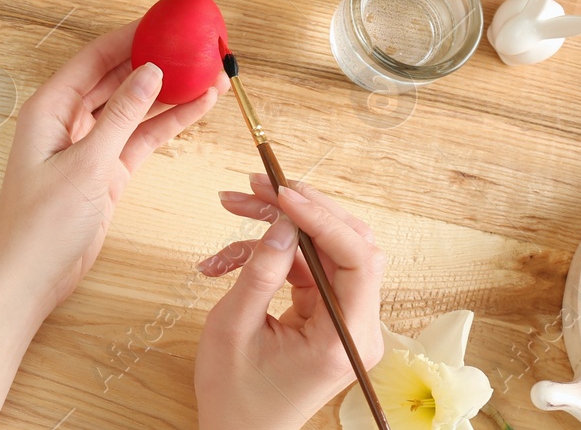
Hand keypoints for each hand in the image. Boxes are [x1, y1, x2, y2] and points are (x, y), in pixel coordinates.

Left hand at [0, 21, 224, 320]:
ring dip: (169, 93)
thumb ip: (121, 116)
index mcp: (49, 108)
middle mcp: (67, 120)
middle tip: (195, 46)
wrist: (31, 277)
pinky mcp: (106, 170)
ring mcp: (89, 145)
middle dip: (155, 60)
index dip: (129, 36)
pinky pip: (141, 137)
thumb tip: (150, 71)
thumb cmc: (41, 223)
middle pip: (116, 77)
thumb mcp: (87, 164)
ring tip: (211, 74)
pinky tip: (198, 108)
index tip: (165, 22)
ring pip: (134, 108)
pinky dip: (167, 124)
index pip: (94, 58)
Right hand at [195, 177, 386, 429]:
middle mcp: (355, 327)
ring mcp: (341, 319)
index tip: (281, 194)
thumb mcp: (234, 328)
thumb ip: (261, 272)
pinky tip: (223, 259)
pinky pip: (303, 267)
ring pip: (322, 249)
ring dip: (277, 226)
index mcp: (344, 339)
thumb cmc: (235, 394)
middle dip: (300, 209)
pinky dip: (267, 254)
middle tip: (255, 186)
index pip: (357, 260)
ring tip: (233, 205)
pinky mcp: (323, 314)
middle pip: (347, 245)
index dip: (321, 218)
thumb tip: (282, 224)